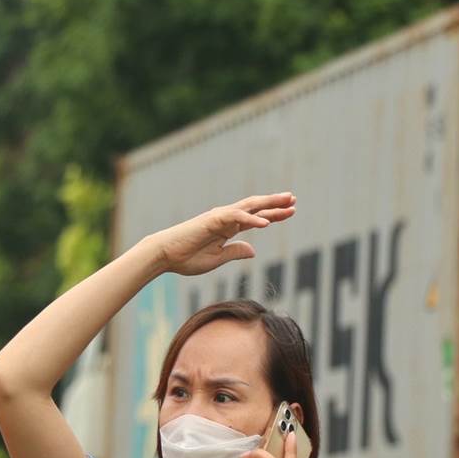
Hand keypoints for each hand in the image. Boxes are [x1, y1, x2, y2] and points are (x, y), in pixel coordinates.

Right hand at [149, 193, 295, 276]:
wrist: (164, 256)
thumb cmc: (186, 258)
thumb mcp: (217, 258)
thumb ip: (235, 252)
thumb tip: (253, 250)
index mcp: (227, 229)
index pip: (255, 218)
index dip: (273, 214)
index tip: (290, 212)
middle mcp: (225, 219)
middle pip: (256, 208)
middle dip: (275, 203)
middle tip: (294, 199)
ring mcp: (219, 218)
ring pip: (249, 207)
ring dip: (269, 204)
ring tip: (288, 202)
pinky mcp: (212, 220)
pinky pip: (236, 218)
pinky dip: (251, 219)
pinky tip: (267, 223)